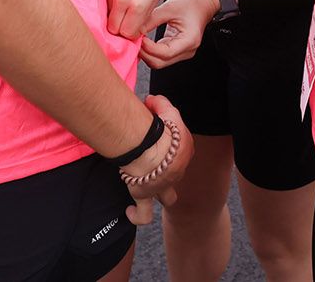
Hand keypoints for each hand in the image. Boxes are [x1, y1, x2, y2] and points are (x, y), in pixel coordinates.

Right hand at [103, 0, 173, 38]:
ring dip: (114, 13)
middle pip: (113, 28)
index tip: (136, 26)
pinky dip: (110, 0)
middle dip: (121, 27)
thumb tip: (137, 27)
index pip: (127, 33)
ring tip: (125, 4)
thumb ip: (147, 13)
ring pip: (106, 14)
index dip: (133, 33)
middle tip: (130, 19)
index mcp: (138, 4)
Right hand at [123, 94, 194, 224]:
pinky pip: (143, 214)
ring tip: (149, 188)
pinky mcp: (144, 197)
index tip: (155, 138)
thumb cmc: (160, 130)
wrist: (150, 150)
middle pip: (174, 175)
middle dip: (168, 173)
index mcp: (183, 152)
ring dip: (161, 194)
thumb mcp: (167, 110)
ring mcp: (161, 187)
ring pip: (168, 198)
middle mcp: (176, 173)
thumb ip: (160, 103)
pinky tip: (131, 211)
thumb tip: (151, 100)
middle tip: (155, 165)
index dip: (168, 147)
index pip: (179, 151)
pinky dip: (137, 214)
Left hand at [139, 0, 218, 68]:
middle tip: (133, 40)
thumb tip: (134, 30)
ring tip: (137, 39)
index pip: (165, 53)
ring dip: (146, 53)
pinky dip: (150, 50)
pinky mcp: (177, 50)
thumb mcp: (170, 7)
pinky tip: (143, 40)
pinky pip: (160, 55)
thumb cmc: (191, 3)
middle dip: (144, 53)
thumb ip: (152, 19)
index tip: (138, 37)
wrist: (204, 3)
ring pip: (159, 61)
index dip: (148, 48)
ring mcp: (182, 52)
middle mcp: (187, 51)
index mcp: (189, 41)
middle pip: (160, 62)